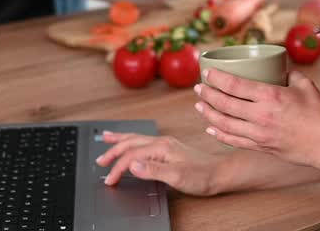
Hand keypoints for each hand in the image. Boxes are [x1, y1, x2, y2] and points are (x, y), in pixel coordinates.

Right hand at [95, 131, 223, 195]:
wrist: (220, 173)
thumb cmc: (202, 176)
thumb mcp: (177, 176)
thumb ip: (153, 170)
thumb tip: (132, 165)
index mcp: (161, 147)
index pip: (131, 155)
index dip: (118, 168)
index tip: (110, 180)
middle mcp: (162, 142)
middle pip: (130, 143)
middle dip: (112, 151)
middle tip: (100, 161)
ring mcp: (165, 144)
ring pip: (136, 139)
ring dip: (119, 140)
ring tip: (105, 138)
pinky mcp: (168, 148)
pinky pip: (143, 141)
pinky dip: (131, 141)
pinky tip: (130, 142)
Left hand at [194, 69, 319, 169]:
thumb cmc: (319, 113)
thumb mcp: (304, 85)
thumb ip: (288, 74)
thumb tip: (278, 68)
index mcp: (270, 96)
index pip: (234, 85)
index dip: (216, 78)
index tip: (207, 72)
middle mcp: (260, 115)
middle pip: (224, 104)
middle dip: (207, 94)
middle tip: (198, 87)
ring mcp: (259, 134)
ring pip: (224, 124)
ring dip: (208, 114)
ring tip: (199, 106)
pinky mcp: (261, 147)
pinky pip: (234, 141)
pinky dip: (219, 134)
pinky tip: (211, 129)